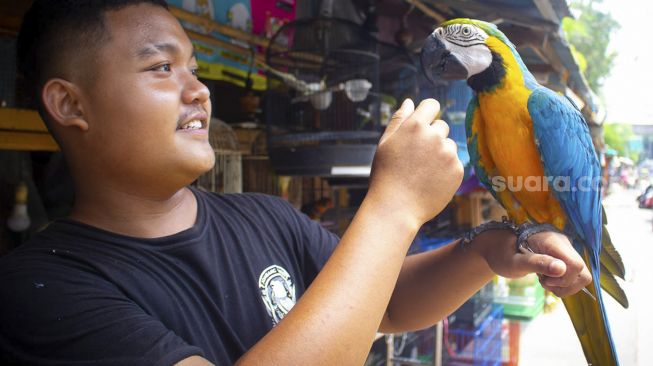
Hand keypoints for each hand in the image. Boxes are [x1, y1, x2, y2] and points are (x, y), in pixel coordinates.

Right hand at [367, 99, 463, 226]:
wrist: (396, 207)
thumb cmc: (386, 175)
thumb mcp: (385, 144)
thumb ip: (399, 120)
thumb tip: (410, 102)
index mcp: (415, 125)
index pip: (432, 105)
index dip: (427, 113)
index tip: (422, 125)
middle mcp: (435, 136)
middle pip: (441, 127)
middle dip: (431, 137)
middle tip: (415, 158)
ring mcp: (448, 153)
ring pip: (448, 146)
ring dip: (439, 154)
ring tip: (422, 172)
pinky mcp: (457, 170)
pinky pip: (454, 163)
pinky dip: (445, 170)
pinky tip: (430, 181)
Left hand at [472, 229, 591, 297]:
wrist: (496, 248)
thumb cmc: (502, 253)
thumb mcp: (515, 261)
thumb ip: (537, 263)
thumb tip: (561, 268)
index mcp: (553, 242)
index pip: (576, 266)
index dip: (563, 279)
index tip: (543, 279)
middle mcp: (564, 245)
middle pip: (583, 274)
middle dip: (564, 285)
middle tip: (543, 280)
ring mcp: (565, 252)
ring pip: (580, 278)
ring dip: (562, 286)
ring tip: (543, 278)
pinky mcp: (563, 259)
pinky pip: (572, 277)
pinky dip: (560, 284)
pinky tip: (545, 277)